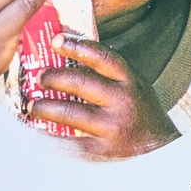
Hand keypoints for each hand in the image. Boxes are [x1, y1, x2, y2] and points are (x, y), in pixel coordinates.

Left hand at [24, 36, 174, 159]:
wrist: (158, 149)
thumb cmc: (140, 113)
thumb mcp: (134, 87)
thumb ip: (109, 73)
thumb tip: (69, 56)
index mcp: (129, 81)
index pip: (102, 57)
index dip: (76, 46)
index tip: (55, 40)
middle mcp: (122, 102)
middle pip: (80, 83)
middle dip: (54, 77)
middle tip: (39, 77)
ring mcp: (111, 127)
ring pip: (69, 114)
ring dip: (45, 107)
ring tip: (32, 105)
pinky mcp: (101, 150)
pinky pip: (69, 141)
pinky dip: (51, 135)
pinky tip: (40, 131)